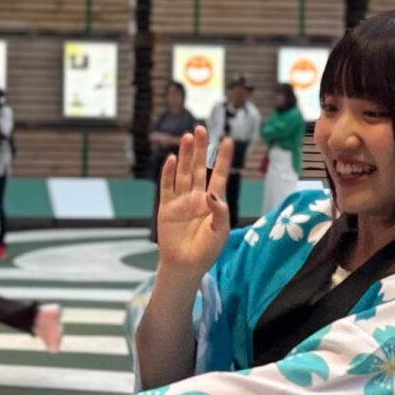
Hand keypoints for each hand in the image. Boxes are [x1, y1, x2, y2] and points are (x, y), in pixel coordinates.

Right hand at [155, 127, 231, 280]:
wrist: (185, 266)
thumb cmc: (207, 251)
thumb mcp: (221, 231)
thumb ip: (220, 211)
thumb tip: (211, 193)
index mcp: (213, 202)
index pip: (219, 175)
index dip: (222, 158)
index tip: (227, 140)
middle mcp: (196, 197)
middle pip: (198, 168)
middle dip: (200, 149)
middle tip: (201, 128)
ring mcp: (181, 201)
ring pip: (183, 173)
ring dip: (185, 155)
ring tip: (187, 136)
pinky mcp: (167, 208)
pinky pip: (167, 187)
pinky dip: (168, 174)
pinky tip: (171, 159)